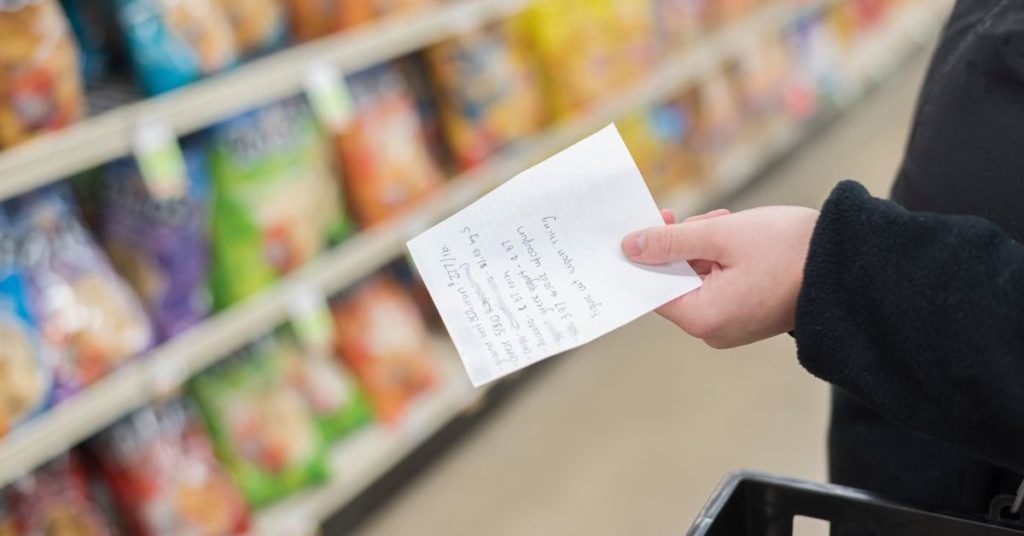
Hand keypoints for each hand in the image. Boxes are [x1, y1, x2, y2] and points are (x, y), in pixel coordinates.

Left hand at [624, 206, 819, 347]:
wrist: (850, 264)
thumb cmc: (789, 249)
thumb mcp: (722, 235)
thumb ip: (672, 241)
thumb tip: (630, 247)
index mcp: (704, 318)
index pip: (653, 288)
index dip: (648, 253)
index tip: (655, 222)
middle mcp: (714, 331)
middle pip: (675, 282)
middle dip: (684, 245)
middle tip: (709, 218)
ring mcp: (731, 326)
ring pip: (697, 279)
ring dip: (705, 247)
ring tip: (730, 223)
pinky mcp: (746, 316)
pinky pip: (718, 286)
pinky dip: (721, 260)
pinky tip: (738, 238)